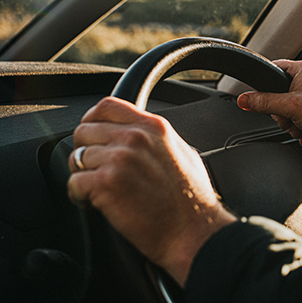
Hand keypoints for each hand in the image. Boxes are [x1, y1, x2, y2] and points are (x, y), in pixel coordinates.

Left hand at [67, 97, 236, 285]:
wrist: (193, 231)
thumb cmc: (192, 200)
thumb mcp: (183, 152)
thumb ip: (156, 138)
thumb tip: (137, 135)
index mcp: (154, 126)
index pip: (107, 105)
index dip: (92, 120)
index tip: (93, 135)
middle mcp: (135, 137)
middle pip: (84, 131)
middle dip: (86, 151)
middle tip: (99, 170)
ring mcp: (119, 159)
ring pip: (76, 158)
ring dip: (84, 176)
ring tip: (102, 190)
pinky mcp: (106, 184)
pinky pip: (73, 183)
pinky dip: (80, 196)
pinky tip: (98, 203)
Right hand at [237, 60, 301, 161]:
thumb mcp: (291, 108)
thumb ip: (264, 103)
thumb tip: (244, 100)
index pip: (274, 69)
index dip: (266, 86)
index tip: (263, 100)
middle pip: (280, 92)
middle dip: (283, 113)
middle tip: (290, 120)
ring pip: (291, 105)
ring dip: (292, 121)